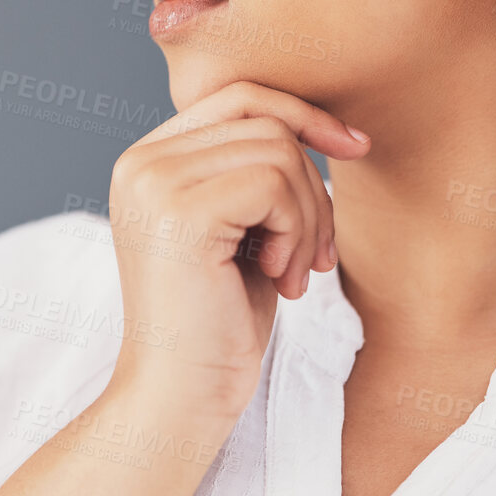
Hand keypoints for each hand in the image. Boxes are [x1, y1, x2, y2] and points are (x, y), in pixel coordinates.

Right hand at [101, 80, 370, 428]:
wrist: (182, 398)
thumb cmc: (219, 322)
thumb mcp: (242, 230)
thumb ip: (255, 170)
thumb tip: (322, 124)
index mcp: (148, 160)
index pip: (238, 97)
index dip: (302, 114)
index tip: (354, 145)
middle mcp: (140, 161)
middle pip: (264, 119)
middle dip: (312, 182)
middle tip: (315, 254)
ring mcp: (154, 182)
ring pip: (277, 150)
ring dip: (308, 216)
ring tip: (294, 272)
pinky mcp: (180, 212)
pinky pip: (274, 184)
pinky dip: (297, 231)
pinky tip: (279, 279)